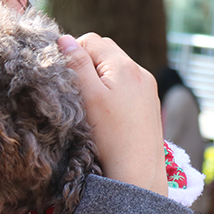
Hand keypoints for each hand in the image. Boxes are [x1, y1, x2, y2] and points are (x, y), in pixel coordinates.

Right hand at [58, 34, 167, 195]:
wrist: (138, 174)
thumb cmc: (110, 137)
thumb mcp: (88, 97)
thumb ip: (77, 65)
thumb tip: (64, 39)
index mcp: (125, 66)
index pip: (91, 40)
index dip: (73, 54)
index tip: (65, 78)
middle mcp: (141, 72)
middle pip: (105, 52)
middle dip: (87, 64)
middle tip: (76, 92)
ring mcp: (148, 89)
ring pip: (115, 70)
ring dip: (100, 79)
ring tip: (91, 105)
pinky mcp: (150, 104)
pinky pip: (127, 85)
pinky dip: (113, 91)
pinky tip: (107, 114)